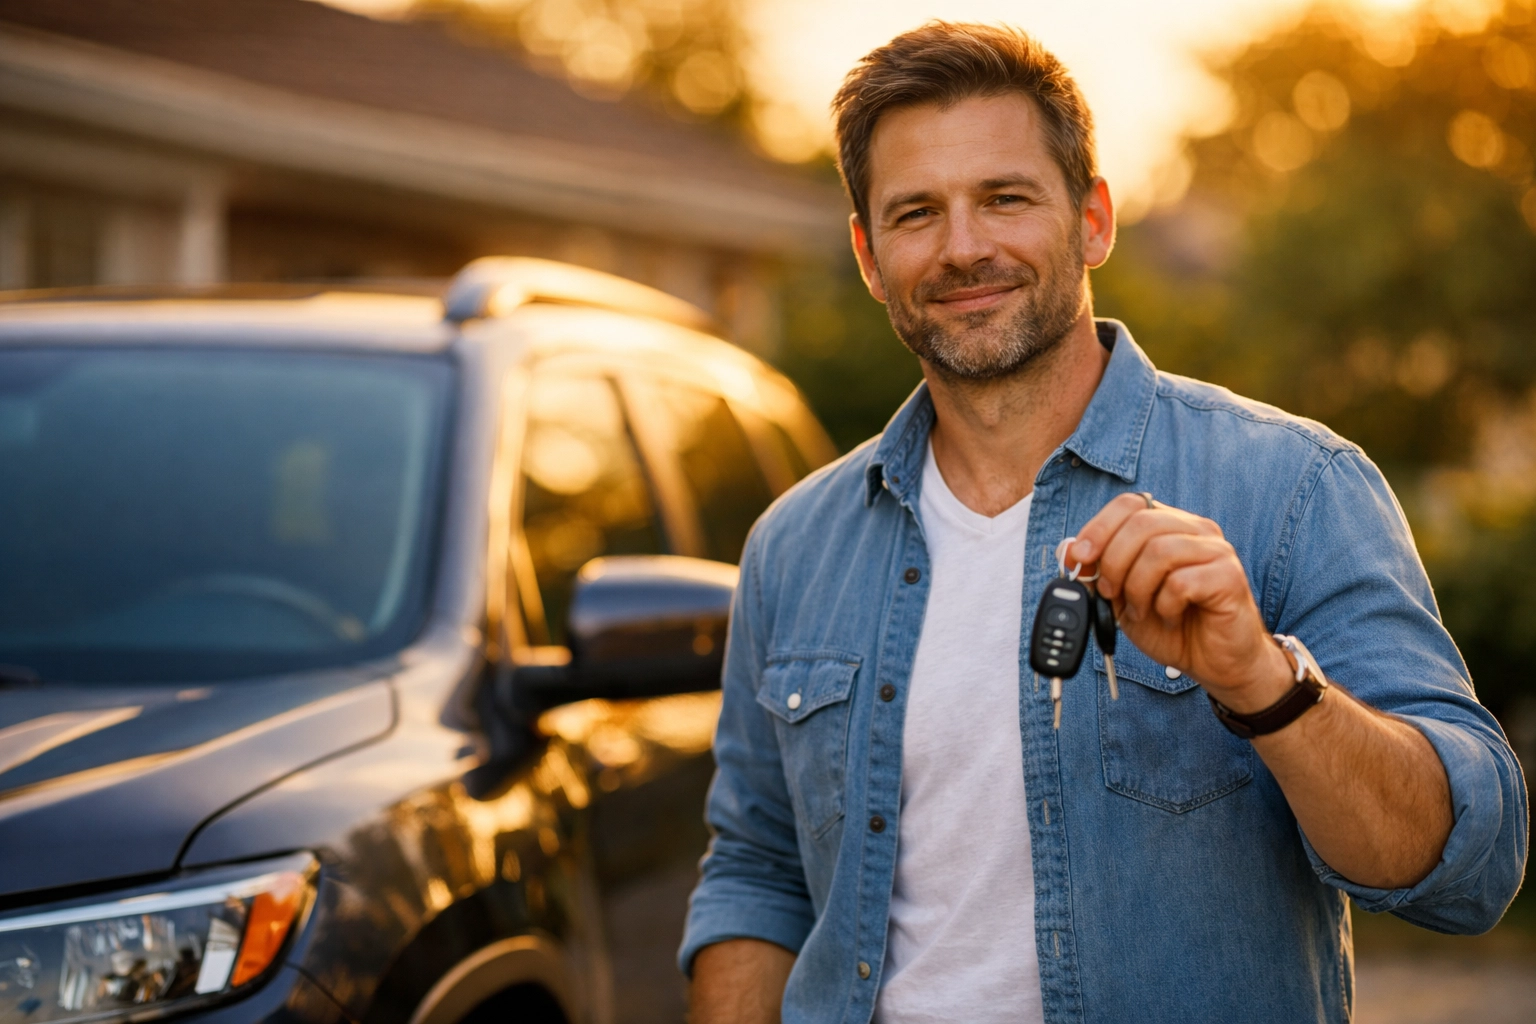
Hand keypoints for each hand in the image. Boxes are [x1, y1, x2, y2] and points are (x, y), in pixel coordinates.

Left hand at [1068, 494, 1291, 709]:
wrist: (1215, 663)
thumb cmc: (1173, 627)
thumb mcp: (1122, 598)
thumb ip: (1099, 572)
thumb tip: (1070, 550)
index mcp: (1170, 526)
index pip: (1130, 504)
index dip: (1099, 527)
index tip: (1080, 557)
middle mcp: (1196, 530)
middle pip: (1142, 523)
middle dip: (1113, 562)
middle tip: (1110, 593)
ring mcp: (1217, 551)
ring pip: (1160, 551)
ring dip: (1137, 588)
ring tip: (1141, 610)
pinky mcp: (1229, 577)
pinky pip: (1182, 581)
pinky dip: (1164, 604)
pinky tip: (1169, 616)